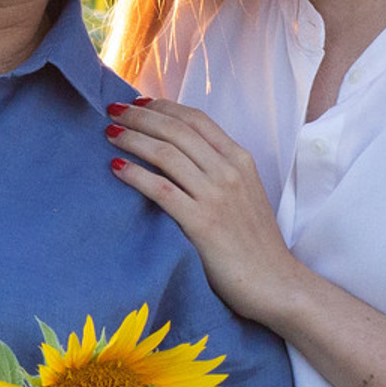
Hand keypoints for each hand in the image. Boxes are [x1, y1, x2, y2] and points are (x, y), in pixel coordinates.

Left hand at [107, 99, 304, 326]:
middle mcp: (229, 172)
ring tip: (109, 135)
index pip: (196, 119)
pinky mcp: (202, 223)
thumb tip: (178, 152)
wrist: (276, 283)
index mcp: (240, 160)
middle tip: (112, 112)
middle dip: (139, 116)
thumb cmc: (254, 242)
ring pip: (166, 154)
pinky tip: (117, 169)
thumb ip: (217, 170)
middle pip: (176, 130)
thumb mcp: (243, 194)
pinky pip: (161, 189)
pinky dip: (135, 175)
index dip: (163, 107)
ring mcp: (216, 196)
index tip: (136, 103)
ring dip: (132, 139)